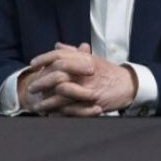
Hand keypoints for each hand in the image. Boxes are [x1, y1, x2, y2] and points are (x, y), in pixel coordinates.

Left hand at [18, 43, 136, 115]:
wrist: (128, 85)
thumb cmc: (107, 72)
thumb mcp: (92, 59)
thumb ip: (73, 53)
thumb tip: (57, 46)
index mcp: (85, 59)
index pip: (59, 56)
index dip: (44, 58)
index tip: (32, 64)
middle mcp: (86, 72)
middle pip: (58, 74)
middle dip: (42, 82)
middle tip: (32, 88)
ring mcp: (90, 87)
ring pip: (62, 94)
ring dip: (48, 101)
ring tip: (38, 106)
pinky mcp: (93, 102)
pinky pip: (72, 109)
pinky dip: (60, 112)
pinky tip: (52, 114)